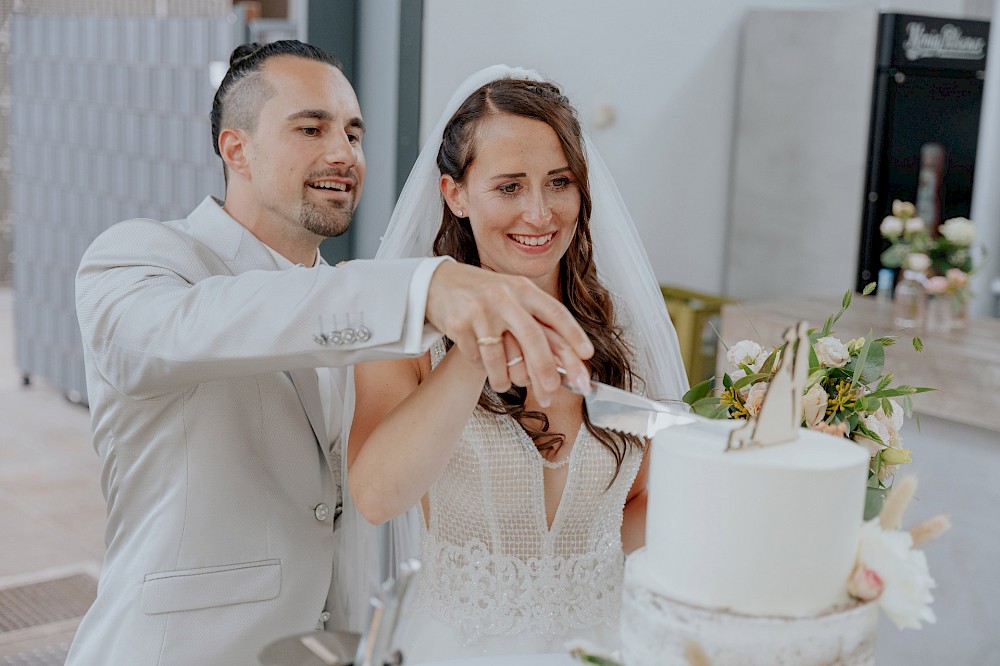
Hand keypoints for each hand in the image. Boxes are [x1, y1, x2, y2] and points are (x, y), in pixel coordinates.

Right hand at [425, 262, 592, 405]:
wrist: (440, 283)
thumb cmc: (485, 295)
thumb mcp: (513, 296)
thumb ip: (536, 320)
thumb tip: (567, 359)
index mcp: (523, 288)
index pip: (555, 312)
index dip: (574, 335)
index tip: (587, 356)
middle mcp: (504, 297)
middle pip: (533, 339)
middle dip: (546, 371)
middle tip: (552, 392)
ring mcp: (480, 311)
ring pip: (501, 360)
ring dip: (506, 380)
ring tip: (505, 384)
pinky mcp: (459, 326)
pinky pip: (477, 360)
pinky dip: (483, 369)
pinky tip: (482, 364)